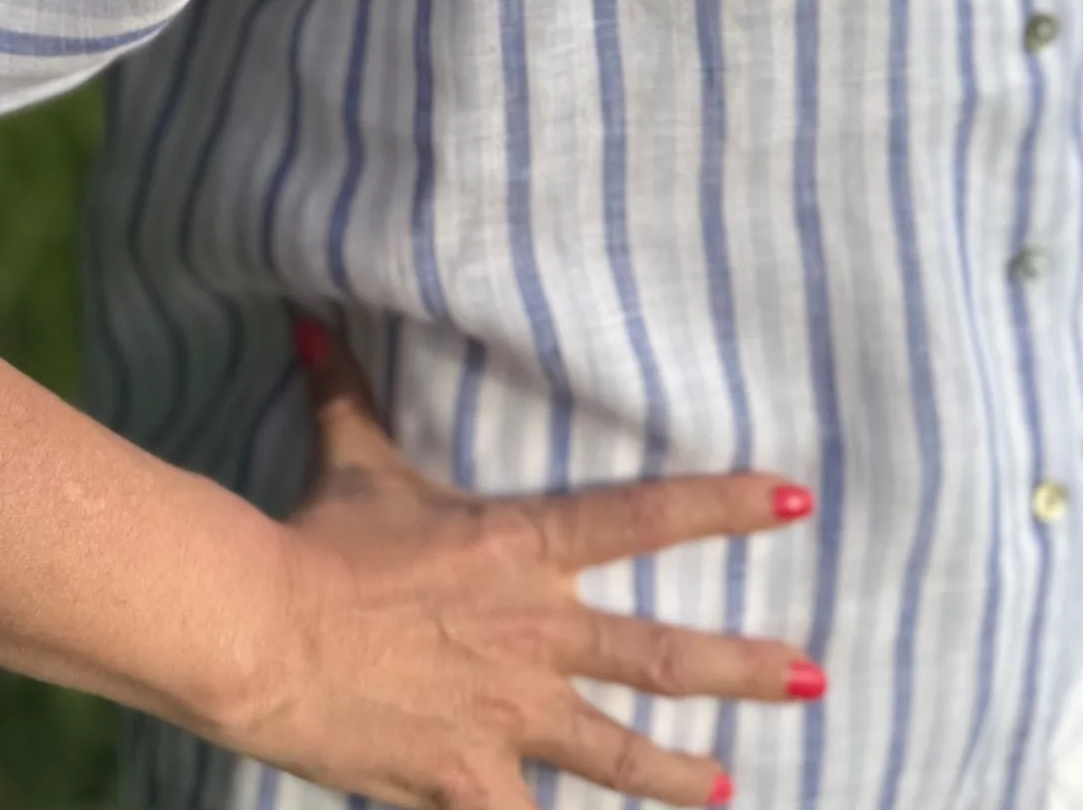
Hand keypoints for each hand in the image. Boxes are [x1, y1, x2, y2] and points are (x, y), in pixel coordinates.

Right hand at [230, 321, 820, 809]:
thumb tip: (313, 318)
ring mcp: (510, 715)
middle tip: (815, 675)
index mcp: (520, 548)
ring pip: (620, 754)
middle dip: (746, 668)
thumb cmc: (315, 539)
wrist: (266, 632)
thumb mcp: (348, 459)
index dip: (725, 505)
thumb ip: (347, 389)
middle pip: (662, 655)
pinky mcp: (469, 781)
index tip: (796, 501)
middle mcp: (535, 633)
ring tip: (727, 787)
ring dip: (681, 774)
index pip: (643, 518)